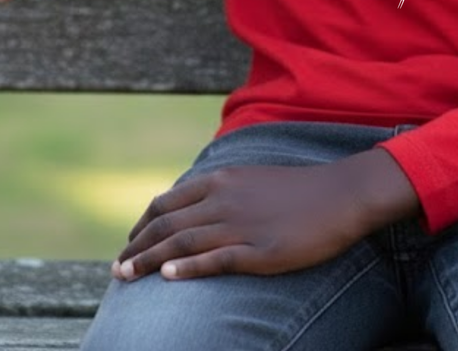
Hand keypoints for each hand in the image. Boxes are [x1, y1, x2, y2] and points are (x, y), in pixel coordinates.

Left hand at [113, 150, 418, 280]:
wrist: (339, 195)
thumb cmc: (297, 190)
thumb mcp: (251, 180)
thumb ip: (221, 192)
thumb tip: (193, 208)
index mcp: (221, 179)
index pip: (166, 202)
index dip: (142, 225)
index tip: (129, 243)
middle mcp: (223, 199)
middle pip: (167, 224)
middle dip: (136, 247)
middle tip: (117, 268)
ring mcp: (240, 225)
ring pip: (182, 242)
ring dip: (148, 261)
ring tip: (125, 276)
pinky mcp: (259, 250)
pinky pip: (215, 259)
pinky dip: (188, 268)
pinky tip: (168, 278)